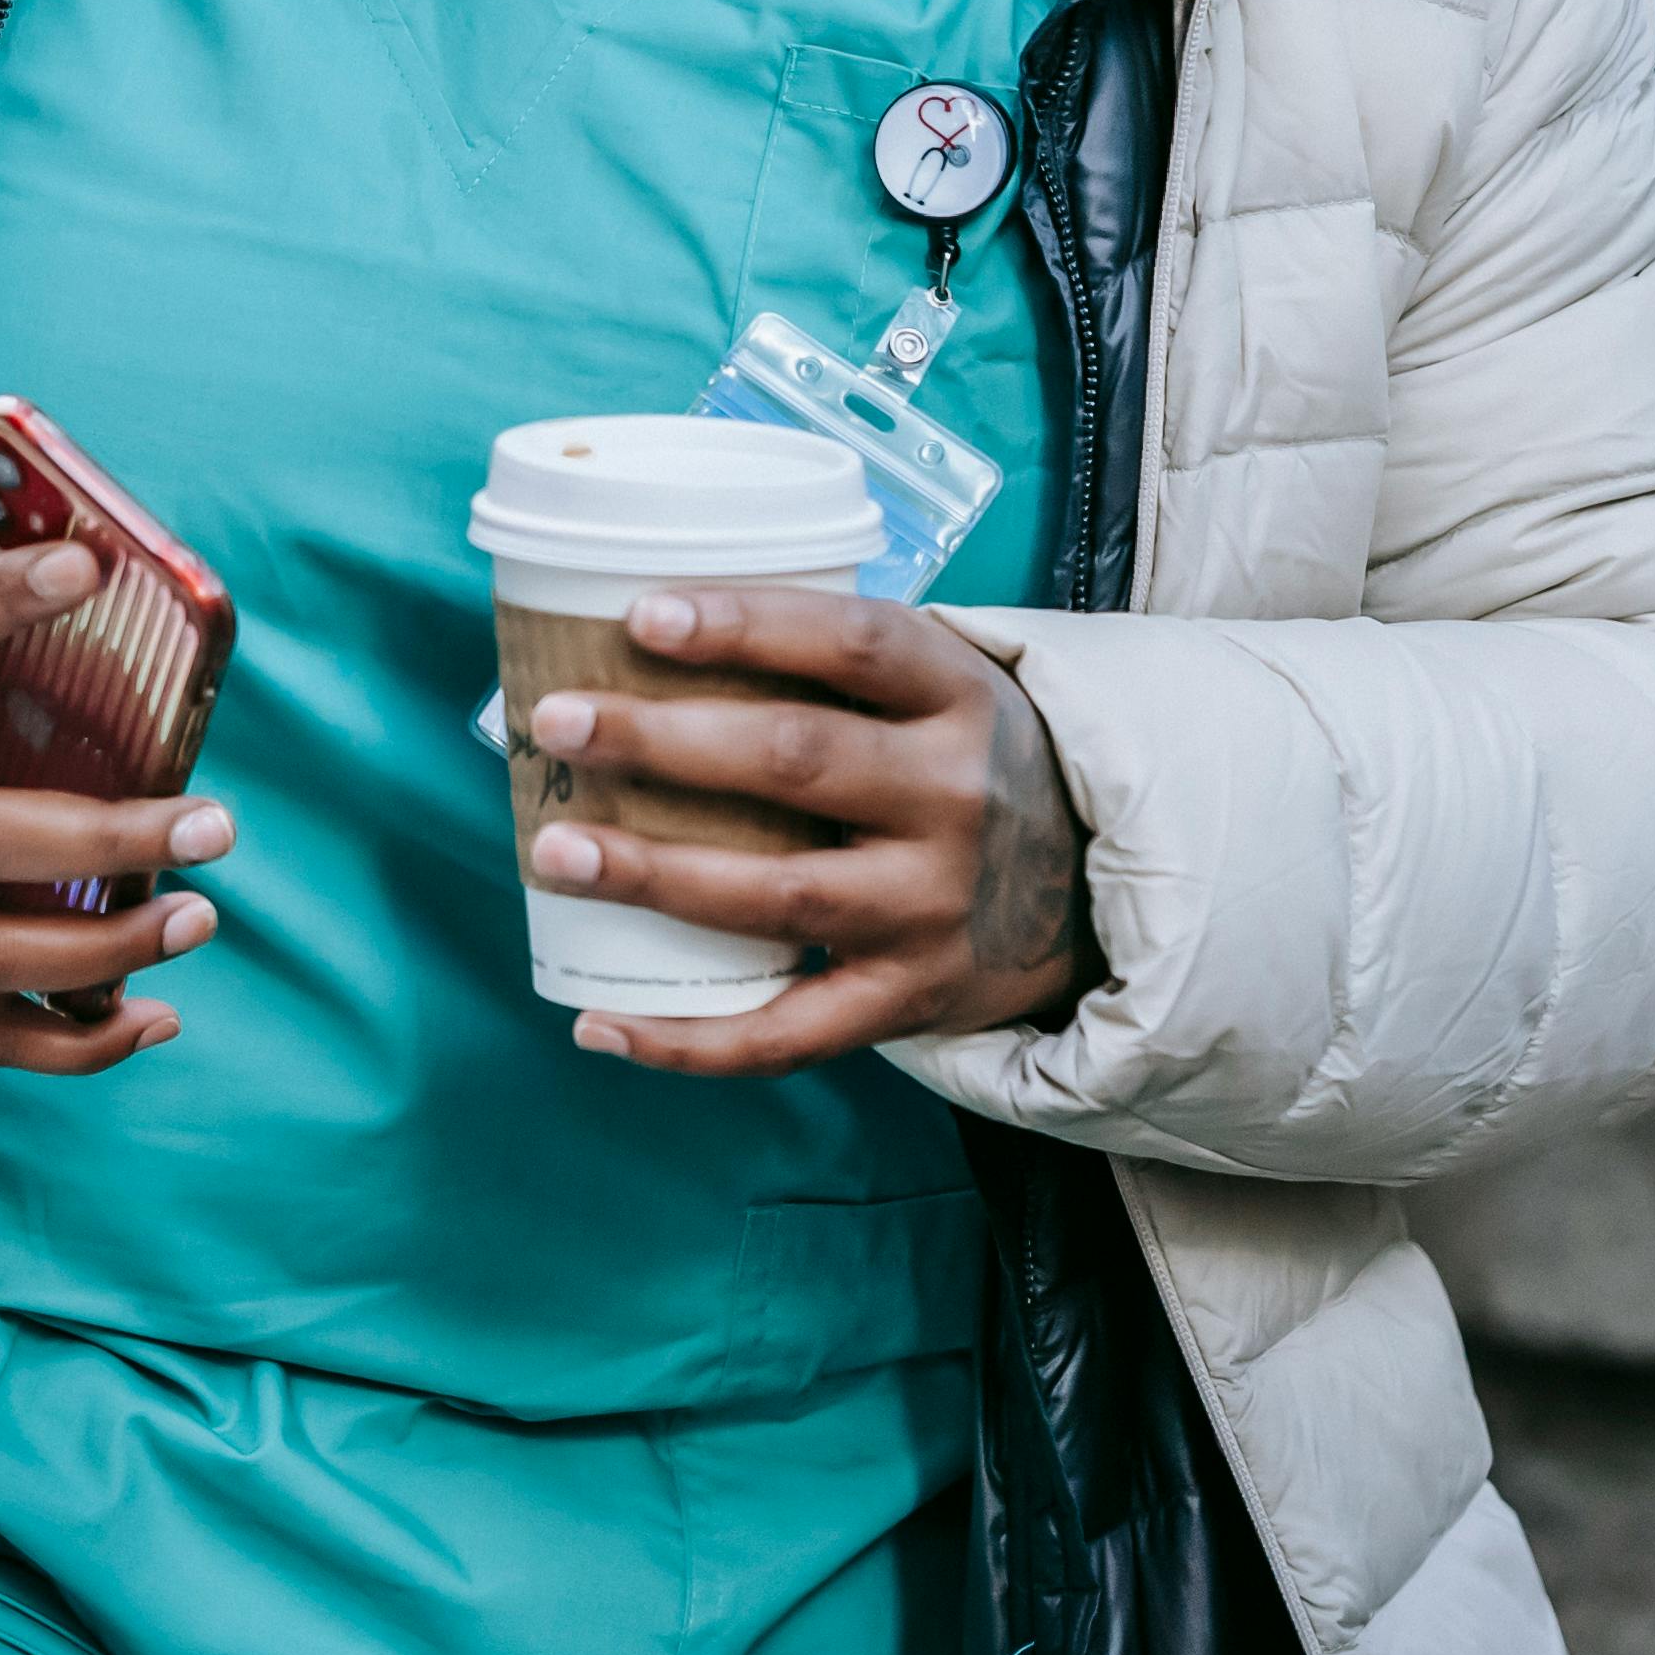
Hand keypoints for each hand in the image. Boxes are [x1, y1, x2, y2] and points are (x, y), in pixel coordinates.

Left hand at [520, 589, 1090, 1075]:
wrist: (1099, 891)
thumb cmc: (965, 762)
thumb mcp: (941, 687)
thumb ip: (832, 661)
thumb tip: (637, 628)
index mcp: (957, 697)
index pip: (850, 642)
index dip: (745, 624)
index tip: (641, 614)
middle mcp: (953, 798)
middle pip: (796, 760)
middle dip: (663, 740)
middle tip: (558, 721)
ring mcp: (933, 909)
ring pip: (778, 895)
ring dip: (655, 873)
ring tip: (555, 851)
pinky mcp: (912, 1000)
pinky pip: (789, 1034)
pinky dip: (688, 1041)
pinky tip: (596, 1021)